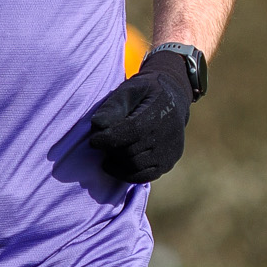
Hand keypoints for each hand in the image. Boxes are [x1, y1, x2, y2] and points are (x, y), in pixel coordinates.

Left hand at [88, 53, 192, 182]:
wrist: (173, 99)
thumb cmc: (144, 94)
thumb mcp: (128, 90)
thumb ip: (113, 106)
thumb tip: (98, 125)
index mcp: (159, 112)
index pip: (131, 131)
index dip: (109, 139)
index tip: (94, 141)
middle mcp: (168, 134)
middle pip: (131, 151)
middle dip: (112, 150)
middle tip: (102, 144)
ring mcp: (170, 151)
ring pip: (135, 166)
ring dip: (118, 162)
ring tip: (110, 151)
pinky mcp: (168, 164)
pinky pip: (144, 176)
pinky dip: (126, 174)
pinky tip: (114, 164)